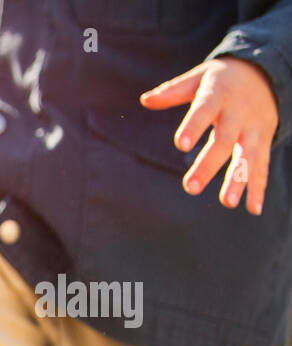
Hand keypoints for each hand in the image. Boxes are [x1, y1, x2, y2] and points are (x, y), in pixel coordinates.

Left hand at [140, 57, 278, 214]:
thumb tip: (145, 100)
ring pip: (248, 156)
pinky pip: (263, 165)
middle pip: (224, 141)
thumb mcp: (198, 77)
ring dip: (239, 179)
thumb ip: (173, 91)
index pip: (204, 110)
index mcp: (218, 95)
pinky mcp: (264, 140)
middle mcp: (239, 113)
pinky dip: (259, 187)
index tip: (181, 144)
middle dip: (209, 165)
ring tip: (227, 203)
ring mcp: (254, 128)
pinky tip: (252, 209)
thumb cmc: (221, 79)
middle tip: (191, 188)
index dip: (194, 126)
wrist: (265, 71)